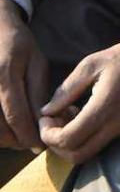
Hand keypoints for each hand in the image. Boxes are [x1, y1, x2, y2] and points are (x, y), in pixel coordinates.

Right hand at [0, 0, 47, 149]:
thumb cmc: (18, 45)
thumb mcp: (36, 63)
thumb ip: (38, 91)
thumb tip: (44, 120)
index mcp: (4, 74)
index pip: (15, 114)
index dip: (28, 134)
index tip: (39, 146)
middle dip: (14, 140)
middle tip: (30, 143)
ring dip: (3, 138)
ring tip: (19, 137)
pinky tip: (6, 127)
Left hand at [39, 13, 119, 164]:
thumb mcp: (93, 63)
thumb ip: (67, 89)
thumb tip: (46, 111)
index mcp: (104, 107)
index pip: (67, 140)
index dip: (48, 134)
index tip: (46, 116)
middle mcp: (115, 124)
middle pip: (76, 156)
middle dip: (56, 145)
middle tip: (52, 121)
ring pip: (88, 153)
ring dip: (70, 143)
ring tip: (67, 117)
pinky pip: (99, 143)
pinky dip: (84, 137)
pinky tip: (82, 114)